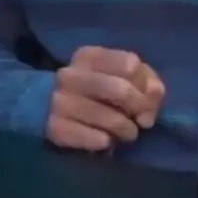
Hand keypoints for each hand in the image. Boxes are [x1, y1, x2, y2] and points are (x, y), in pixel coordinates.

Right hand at [46, 46, 165, 151]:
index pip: (130, 63)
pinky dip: (108, 141)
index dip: (145, 83)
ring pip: (110, 118)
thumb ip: (144, 79)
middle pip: (121, 90)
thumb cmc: (92, 88)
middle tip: (144, 119)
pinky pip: (95, 139)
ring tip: (129, 132)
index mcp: (89, 55)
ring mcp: (60, 101)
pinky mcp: (55, 128)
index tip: (147, 96)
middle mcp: (71, 75)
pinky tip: (107, 140)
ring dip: (128, 130)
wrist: (42, 105)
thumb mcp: (116, 74)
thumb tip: (155, 94)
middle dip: (140, 107)